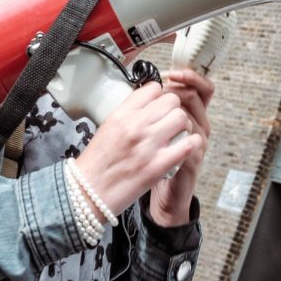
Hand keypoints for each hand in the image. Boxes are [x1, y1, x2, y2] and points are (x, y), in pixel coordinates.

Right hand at [74, 82, 203, 220]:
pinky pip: (188, 144)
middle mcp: (135, 125)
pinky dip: (190, 143)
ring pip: (181, 118)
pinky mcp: (159, 165)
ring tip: (176, 134)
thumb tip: (148, 103)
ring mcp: (148, 145)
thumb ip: (128, 113)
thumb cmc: (97, 162)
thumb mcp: (108, 127)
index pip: (153, 88)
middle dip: (173, 109)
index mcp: (121, 114)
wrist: (89, 192)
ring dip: (182, 125)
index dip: (160, 96)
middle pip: (171, 101)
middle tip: (169, 121)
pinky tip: (185, 147)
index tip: (158, 105)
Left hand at [149, 69, 213, 225]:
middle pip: (195, 95)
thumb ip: (155, 107)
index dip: (188, 76)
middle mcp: (199, 125)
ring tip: (154, 120)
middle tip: (156, 98)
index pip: (199, 86)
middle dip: (174, 91)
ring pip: (191, 115)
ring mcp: (198, 142)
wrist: (162, 194)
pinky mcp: (193, 160)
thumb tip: (148, 85)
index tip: (170, 73)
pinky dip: (175, 137)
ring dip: (171, 114)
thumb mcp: (154, 127)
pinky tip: (161, 140)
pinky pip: (191, 142)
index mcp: (191, 113)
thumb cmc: (155, 159)